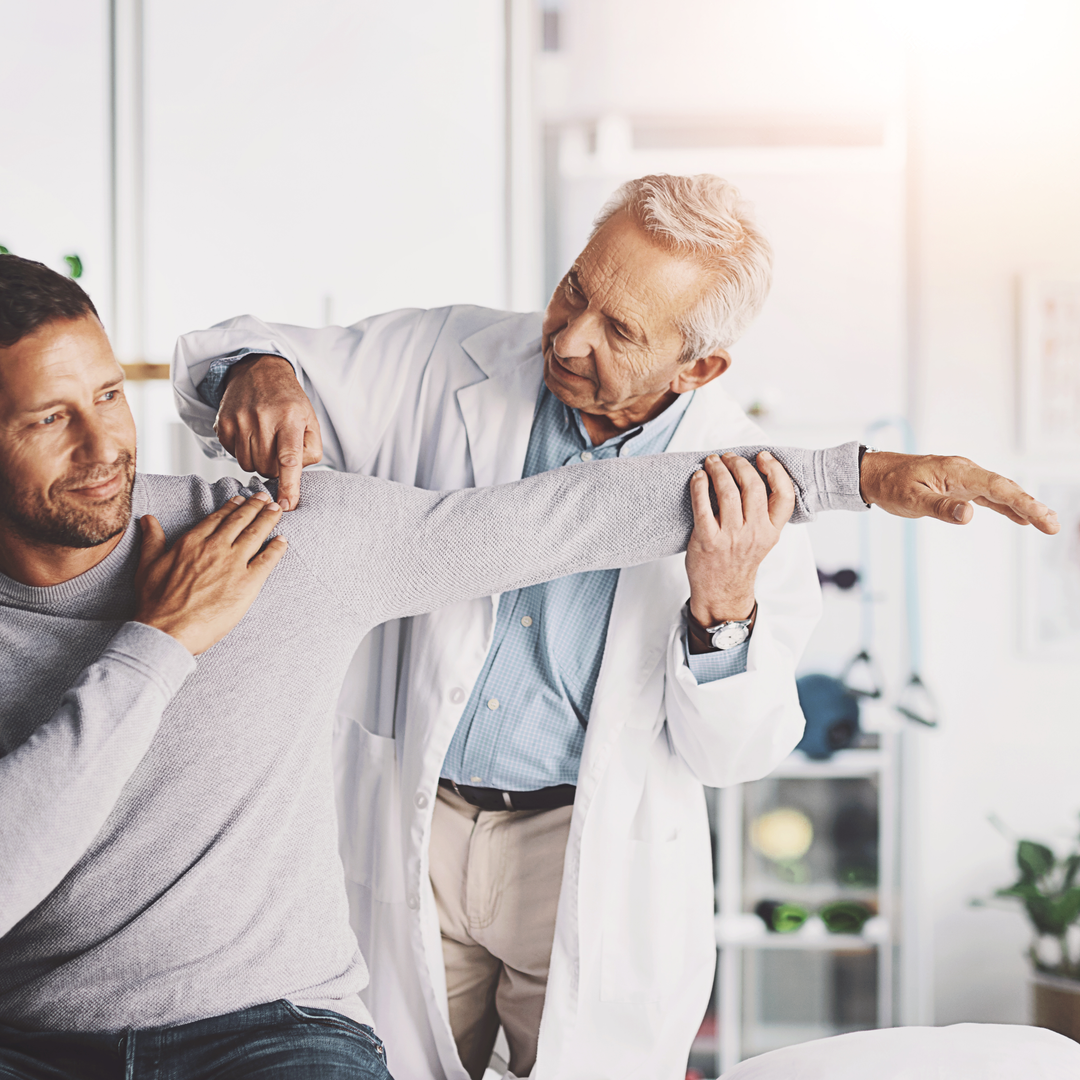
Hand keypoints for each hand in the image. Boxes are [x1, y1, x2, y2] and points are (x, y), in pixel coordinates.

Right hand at [134, 492, 287, 654]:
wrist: (167, 630)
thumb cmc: (155, 603)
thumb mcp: (147, 565)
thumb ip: (152, 540)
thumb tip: (148, 520)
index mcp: (192, 542)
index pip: (218, 518)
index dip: (232, 507)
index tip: (241, 499)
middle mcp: (215, 548)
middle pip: (241, 520)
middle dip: (255, 506)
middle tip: (265, 498)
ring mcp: (233, 564)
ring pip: (256, 534)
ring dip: (269, 519)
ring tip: (277, 510)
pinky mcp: (248, 583)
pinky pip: (268, 560)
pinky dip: (277, 548)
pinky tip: (283, 541)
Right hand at [215, 355, 322, 510]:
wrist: (258, 371)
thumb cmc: (289, 402)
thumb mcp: (310, 421)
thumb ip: (310, 451)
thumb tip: (295, 476)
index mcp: (289, 418)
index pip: (289, 459)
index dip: (289, 486)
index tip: (287, 506)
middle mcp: (262, 419)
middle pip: (267, 468)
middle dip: (275, 467)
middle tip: (279, 450)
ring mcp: (239, 420)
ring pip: (249, 465)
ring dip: (259, 461)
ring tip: (265, 440)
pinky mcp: (222, 424)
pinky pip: (232, 455)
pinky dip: (243, 451)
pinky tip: (250, 434)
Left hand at [685, 451, 795, 631]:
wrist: (722, 591)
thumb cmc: (739, 560)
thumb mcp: (763, 539)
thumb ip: (763, 513)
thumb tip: (752, 474)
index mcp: (772, 531)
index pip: (785, 495)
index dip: (776, 470)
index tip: (763, 456)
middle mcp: (754, 532)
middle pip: (753, 486)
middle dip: (739, 464)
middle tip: (728, 457)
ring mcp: (731, 537)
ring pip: (728, 491)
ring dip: (718, 469)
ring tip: (712, 462)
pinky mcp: (708, 539)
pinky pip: (702, 504)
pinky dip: (699, 485)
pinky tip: (698, 477)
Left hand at [859, 451, 1058, 533]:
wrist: (874, 473)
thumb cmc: (890, 483)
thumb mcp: (911, 499)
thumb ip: (940, 508)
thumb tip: (968, 515)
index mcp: (957, 471)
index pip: (997, 488)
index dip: (1023, 503)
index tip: (1042, 517)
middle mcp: (965, 472)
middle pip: (1005, 489)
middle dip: (1031, 506)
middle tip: (1053, 525)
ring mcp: (963, 479)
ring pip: (1000, 492)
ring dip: (1023, 507)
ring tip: (1047, 523)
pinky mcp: (958, 487)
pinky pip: (988, 497)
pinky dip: (1006, 506)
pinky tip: (1021, 517)